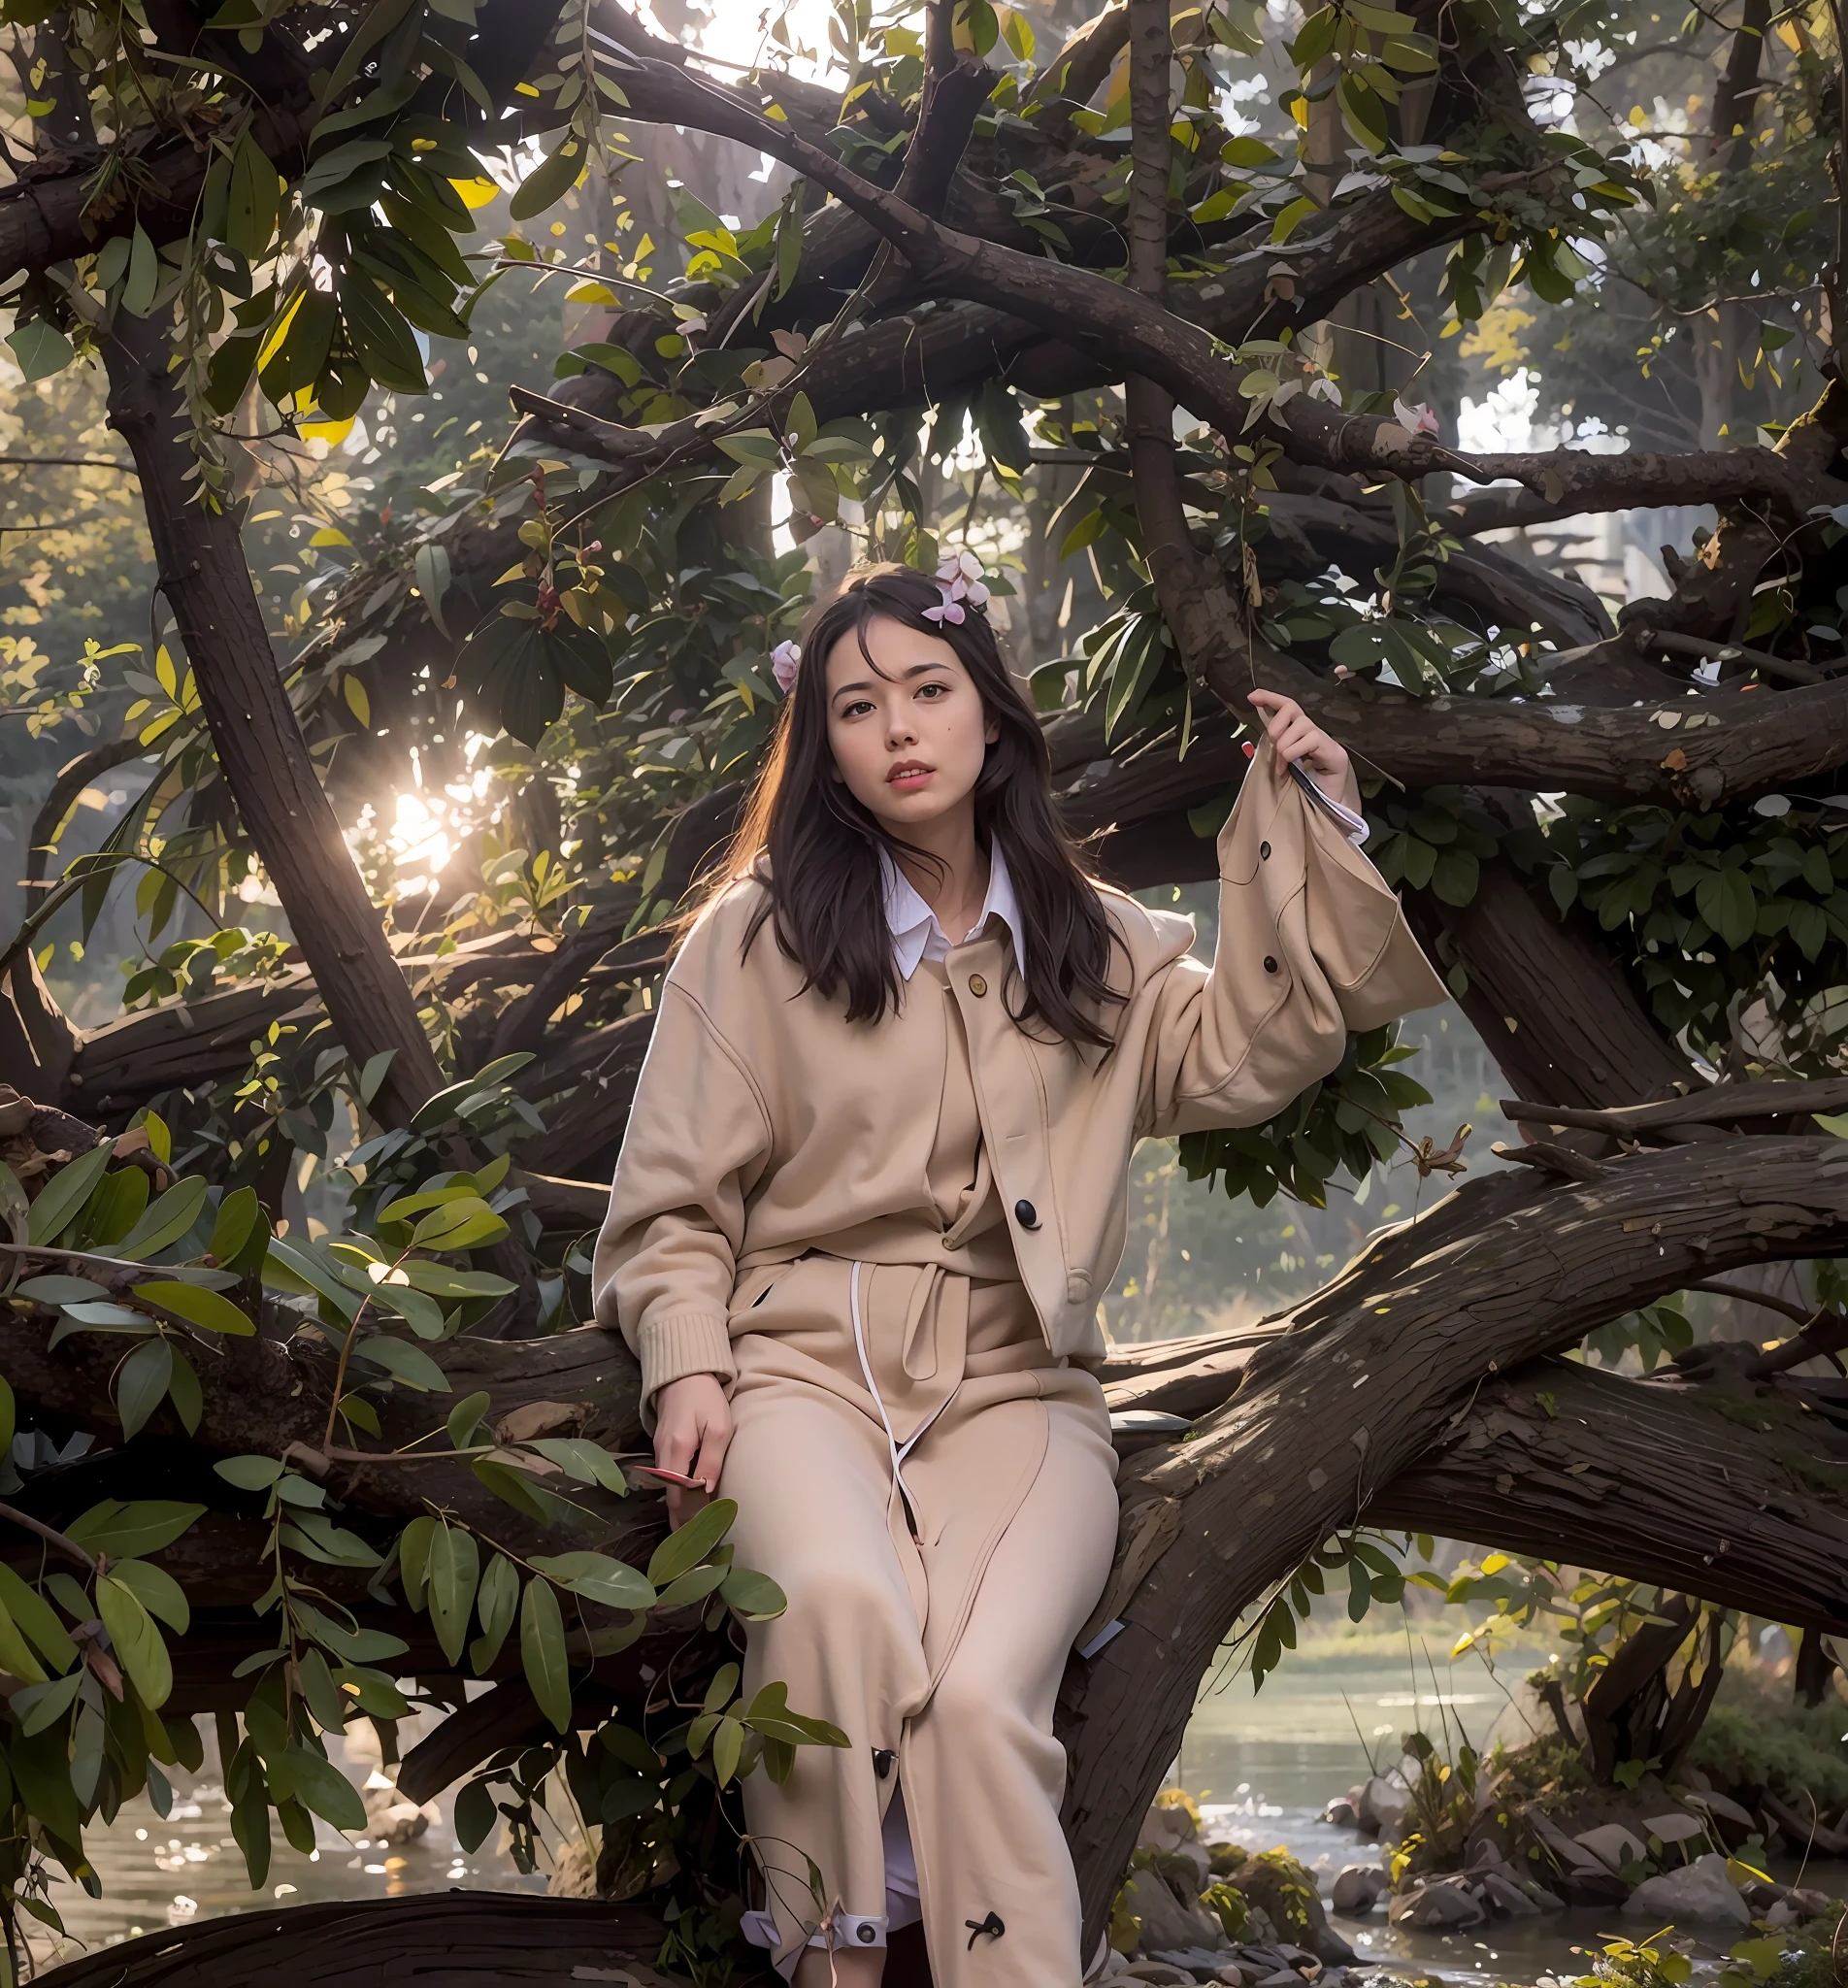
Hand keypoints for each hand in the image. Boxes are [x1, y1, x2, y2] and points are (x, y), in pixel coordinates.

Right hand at [651, 1374, 732, 1528]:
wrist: (684, 1372)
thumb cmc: (707, 1398)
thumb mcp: (718, 1427)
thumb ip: (711, 1460)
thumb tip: (706, 1491)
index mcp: (677, 1448)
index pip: (678, 1494)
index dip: (687, 1517)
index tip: (698, 1538)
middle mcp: (662, 1452)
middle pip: (669, 1495)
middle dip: (680, 1520)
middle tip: (693, 1547)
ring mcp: (659, 1449)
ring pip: (666, 1487)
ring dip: (678, 1509)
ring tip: (690, 1533)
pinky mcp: (661, 1445)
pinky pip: (667, 1477)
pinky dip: (676, 1493)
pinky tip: (686, 1505)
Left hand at [1247, 689, 1359, 812]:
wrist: (1324, 809)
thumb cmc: (1302, 788)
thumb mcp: (1281, 766)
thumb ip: (1272, 752)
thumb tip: (1253, 744)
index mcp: (1299, 733)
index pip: (1287, 706)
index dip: (1270, 698)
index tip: (1252, 696)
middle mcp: (1313, 731)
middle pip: (1291, 709)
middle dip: (1276, 728)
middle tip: (1275, 752)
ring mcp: (1326, 740)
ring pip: (1300, 725)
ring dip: (1285, 747)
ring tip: (1283, 767)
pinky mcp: (1335, 752)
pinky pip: (1309, 740)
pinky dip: (1294, 754)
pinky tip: (1294, 769)